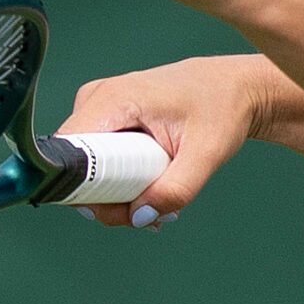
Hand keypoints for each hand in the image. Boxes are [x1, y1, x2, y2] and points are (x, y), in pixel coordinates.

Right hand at [56, 54, 277, 227]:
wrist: (234, 87)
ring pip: (88, 168)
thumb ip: (176, 189)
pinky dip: (123, 181)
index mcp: (114, 99)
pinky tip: (153, 189)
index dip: (86, 190)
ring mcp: (101, 108)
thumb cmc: (222, 107)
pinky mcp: (109, 118)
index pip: (69, 153)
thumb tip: (141, 216)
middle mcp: (98, 99)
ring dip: (119, 195)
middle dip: (110, 200)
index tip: (123, 208)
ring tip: (159, 200)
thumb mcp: (207, 153)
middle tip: (150, 212)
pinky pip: (100, 160)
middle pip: (77, 166)